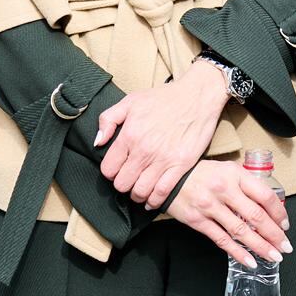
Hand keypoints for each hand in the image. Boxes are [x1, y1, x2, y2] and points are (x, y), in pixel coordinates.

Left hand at [95, 58, 230, 208]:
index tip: (117, 169)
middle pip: (122, 184)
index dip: (110, 172)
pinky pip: (162, 192)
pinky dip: (154, 200)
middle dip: (123, 184)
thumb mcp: (131, 101)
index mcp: (129, 135)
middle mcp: (144, 150)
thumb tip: (98, 143)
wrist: (198, 95)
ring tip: (140, 189)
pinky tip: (152, 199)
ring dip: (137, 194)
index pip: (108, 170)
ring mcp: (163, 159)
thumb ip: (108, 119)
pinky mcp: (181, 165)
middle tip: (129, 178)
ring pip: (140, 192)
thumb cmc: (164, 98)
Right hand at [165, 159, 290, 267]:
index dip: (279, 213)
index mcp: (236, 175)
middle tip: (286, 246)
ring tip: (273, 256)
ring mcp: (210, 206)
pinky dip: (237, 252)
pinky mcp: (198, 221)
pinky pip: (222, 239)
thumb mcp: (228, 169)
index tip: (285, 225)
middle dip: (274, 234)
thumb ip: (247, 184)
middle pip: (256, 216)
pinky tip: (249, 261)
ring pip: (241, 231)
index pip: (265, 196)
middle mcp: (224, 190)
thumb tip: (269, 204)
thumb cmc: (202, 173)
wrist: (167, 179)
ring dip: (260, 246)